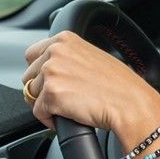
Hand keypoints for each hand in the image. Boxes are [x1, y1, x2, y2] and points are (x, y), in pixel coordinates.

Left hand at [21, 31, 159, 133]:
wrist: (131, 104)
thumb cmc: (120, 85)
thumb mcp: (92, 57)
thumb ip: (68, 57)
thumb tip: (51, 69)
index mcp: (65, 39)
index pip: (32, 55)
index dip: (39, 72)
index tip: (50, 82)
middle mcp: (55, 51)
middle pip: (28, 76)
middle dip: (40, 90)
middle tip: (61, 99)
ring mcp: (51, 72)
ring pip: (31, 95)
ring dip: (46, 105)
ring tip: (68, 108)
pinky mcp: (51, 94)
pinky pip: (38, 112)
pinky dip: (50, 120)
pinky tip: (68, 117)